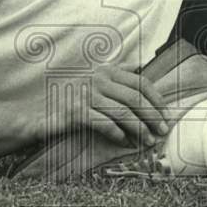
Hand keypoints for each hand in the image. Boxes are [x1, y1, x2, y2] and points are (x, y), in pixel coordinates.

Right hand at [39, 63, 170, 146]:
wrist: (39, 112)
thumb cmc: (72, 97)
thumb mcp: (94, 77)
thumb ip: (117, 70)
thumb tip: (141, 64)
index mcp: (105, 70)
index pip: (140, 82)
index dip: (157, 99)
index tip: (167, 114)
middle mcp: (97, 79)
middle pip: (134, 97)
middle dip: (153, 115)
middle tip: (164, 130)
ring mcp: (86, 94)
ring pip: (122, 111)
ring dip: (139, 128)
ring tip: (148, 140)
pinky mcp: (76, 112)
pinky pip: (105, 124)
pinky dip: (118, 134)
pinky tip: (125, 142)